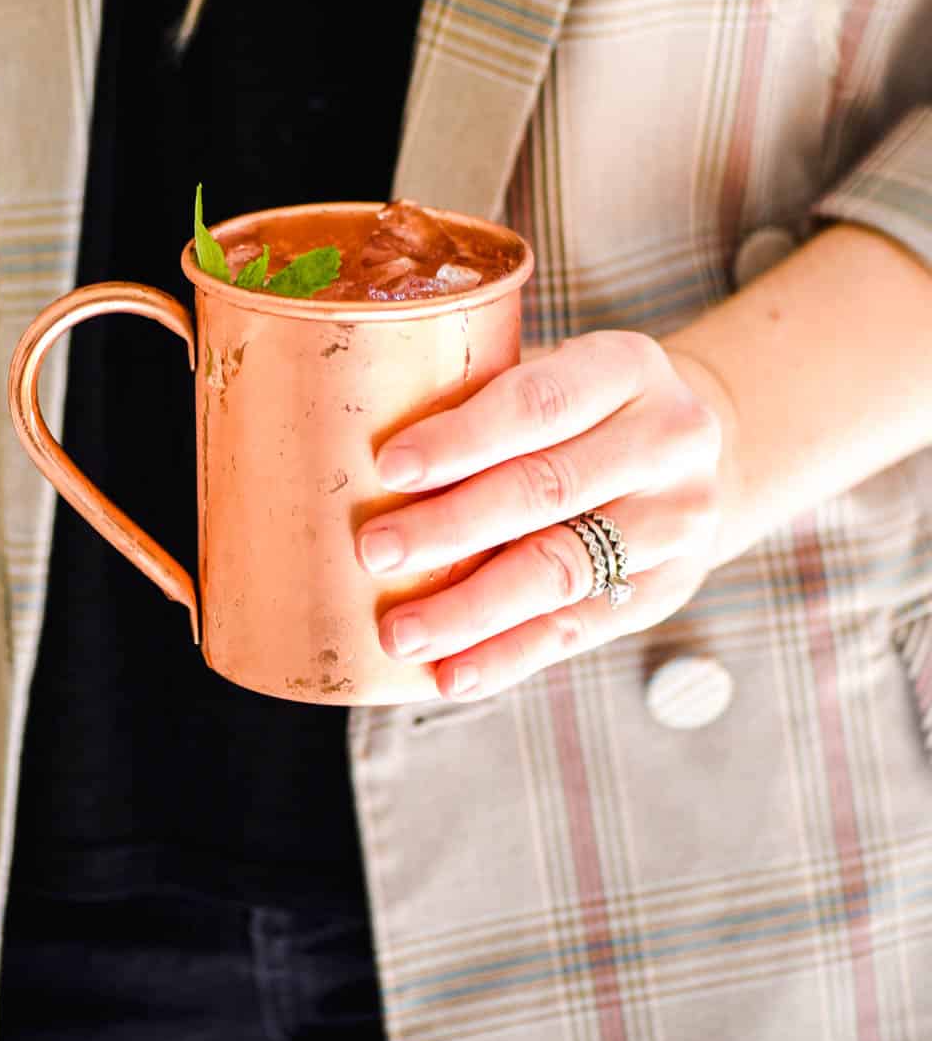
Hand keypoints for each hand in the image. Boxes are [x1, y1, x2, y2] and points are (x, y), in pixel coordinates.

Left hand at [353, 331, 737, 700]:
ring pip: (563, 569)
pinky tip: (452, 674)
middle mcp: (668, 439)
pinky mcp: (669, 588)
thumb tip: (349, 449)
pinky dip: (510, 656)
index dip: (462, 437)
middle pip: (548, 488)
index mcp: (627, 366)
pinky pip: (580, 629)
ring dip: (473, 608)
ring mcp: (679, 519)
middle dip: (452, 526)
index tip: (389, 467)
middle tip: (375, 551)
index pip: (539, 402)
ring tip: (400, 632)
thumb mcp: (551, 374)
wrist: (690, 453)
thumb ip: (478, 400)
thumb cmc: (578, 408)